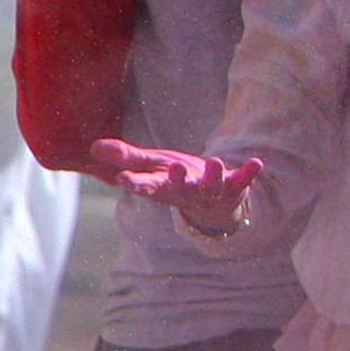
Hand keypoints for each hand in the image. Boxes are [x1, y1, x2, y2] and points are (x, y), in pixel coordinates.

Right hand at [85, 139, 259, 236]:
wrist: (213, 204)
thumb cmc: (177, 180)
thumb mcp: (151, 166)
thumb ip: (126, 157)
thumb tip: (94, 146)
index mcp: (162, 187)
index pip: (145, 186)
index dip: (135, 184)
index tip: (123, 179)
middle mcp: (185, 191)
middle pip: (179, 188)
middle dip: (178, 181)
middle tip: (175, 170)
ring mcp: (209, 191)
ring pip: (209, 187)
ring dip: (213, 176)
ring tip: (213, 162)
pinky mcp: (232, 187)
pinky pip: (241, 181)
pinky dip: (248, 173)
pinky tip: (256, 163)